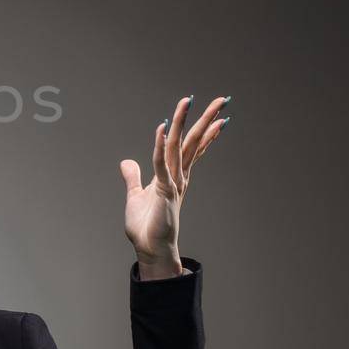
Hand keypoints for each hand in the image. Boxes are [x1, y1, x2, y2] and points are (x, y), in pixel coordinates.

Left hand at [119, 94, 229, 265]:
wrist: (150, 248)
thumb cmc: (147, 226)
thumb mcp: (136, 195)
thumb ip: (133, 177)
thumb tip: (127, 162)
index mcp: (175, 175)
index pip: (192, 147)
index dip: (204, 130)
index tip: (218, 115)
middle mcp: (178, 176)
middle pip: (194, 141)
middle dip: (206, 119)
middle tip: (222, 99)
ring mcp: (173, 182)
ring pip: (180, 145)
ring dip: (185, 122)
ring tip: (191, 101)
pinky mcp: (164, 190)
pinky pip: (161, 163)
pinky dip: (160, 144)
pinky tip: (162, 127)